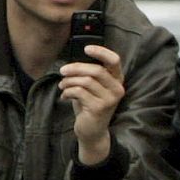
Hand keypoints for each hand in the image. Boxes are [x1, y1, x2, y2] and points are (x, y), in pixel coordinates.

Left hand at [59, 44, 123, 164]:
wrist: (92, 131)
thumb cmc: (90, 106)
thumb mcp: (92, 87)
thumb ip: (88, 74)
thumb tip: (72, 63)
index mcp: (117, 80)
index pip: (114, 60)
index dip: (101, 52)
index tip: (86, 49)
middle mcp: (117, 89)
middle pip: (96, 70)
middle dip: (75, 68)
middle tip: (62, 70)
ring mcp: (110, 99)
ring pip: (86, 81)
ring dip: (69, 81)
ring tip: (62, 86)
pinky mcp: (99, 108)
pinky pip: (79, 92)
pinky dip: (68, 92)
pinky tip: (65, 96)